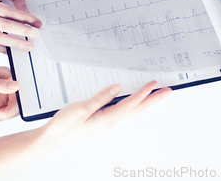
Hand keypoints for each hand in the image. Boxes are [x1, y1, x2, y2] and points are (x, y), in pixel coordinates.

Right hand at [0, 0, 41, 53]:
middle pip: (5, 26)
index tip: (37, 22)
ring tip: (27, 45)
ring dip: (14, 43)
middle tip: (35, 35)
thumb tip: (26, 11)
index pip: (10, 12)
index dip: (25, 18)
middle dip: (23, 31)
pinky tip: (11, 49)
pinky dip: (1, 48)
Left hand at [0, 67, 18, 120]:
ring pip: (12, 109)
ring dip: (1, 115)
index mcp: (7, 75)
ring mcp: (3, 93)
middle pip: (18, 102)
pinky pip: (4, 112)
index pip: (20, 90)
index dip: (17, 102)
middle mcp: (7, 84)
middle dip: (7, 112)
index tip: (6, 110)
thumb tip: (16, 86)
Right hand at [39, 81, 170, 149]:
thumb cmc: (65, 124)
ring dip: (146, 101)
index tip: (154, 84)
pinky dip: (135, 103)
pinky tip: (136, 99)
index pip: (131, 104)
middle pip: (138, 108)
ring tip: (157, 94)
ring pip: (133, 109)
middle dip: (154, 99)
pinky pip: (124, 110)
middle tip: (167, 91)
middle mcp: (111, 120)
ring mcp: (108, 120)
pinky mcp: (104, 118)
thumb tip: (117, 88)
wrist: (53, 136)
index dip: (144, 93)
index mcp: (107, 119)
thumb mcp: (82, 108)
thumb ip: (101, 97)